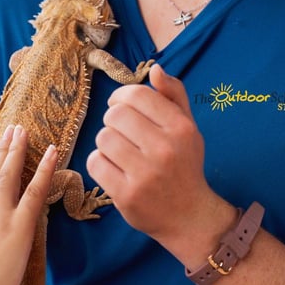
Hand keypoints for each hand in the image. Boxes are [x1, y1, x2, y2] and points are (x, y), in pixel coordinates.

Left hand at [87, 65, 232, 262]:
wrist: (188, 215)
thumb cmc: (184, 165)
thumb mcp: (188, 128)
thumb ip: (174, 95)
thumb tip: (155, 69)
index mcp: (180, 128)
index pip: (136, 95)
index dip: (120, 96)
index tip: (119, 106)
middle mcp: (164, 149)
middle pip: (114, 115)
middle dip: (112, 121)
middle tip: (121, 133)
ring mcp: (145, 174)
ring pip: (103, 138)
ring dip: (106, 143)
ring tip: (119, 153)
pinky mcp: (126, 194)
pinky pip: (95, 162)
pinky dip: (99, 163)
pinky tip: (113, 169)